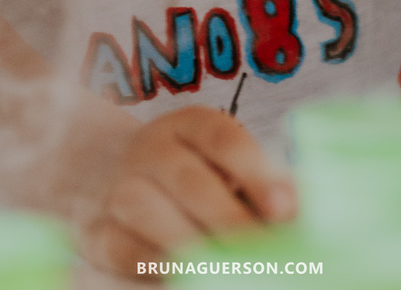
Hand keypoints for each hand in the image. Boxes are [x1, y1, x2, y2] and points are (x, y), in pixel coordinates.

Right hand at [82, 107, 295, 277]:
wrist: (109, 177)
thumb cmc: (191, 177)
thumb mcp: (222, 166)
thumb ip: (259, 187)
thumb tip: (302, 215)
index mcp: (190, 125)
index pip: (222, 138)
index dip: (256, 172)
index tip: (286, 209)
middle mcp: (152, 148)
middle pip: (188, 179)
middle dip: (229, 220)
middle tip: (262, 251)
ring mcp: (119, 187)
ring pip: (146, 209)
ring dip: (190, 243)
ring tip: (227, 269)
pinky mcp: (98, 231)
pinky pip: (122, 250)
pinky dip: (153, 266)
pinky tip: (185, 278)